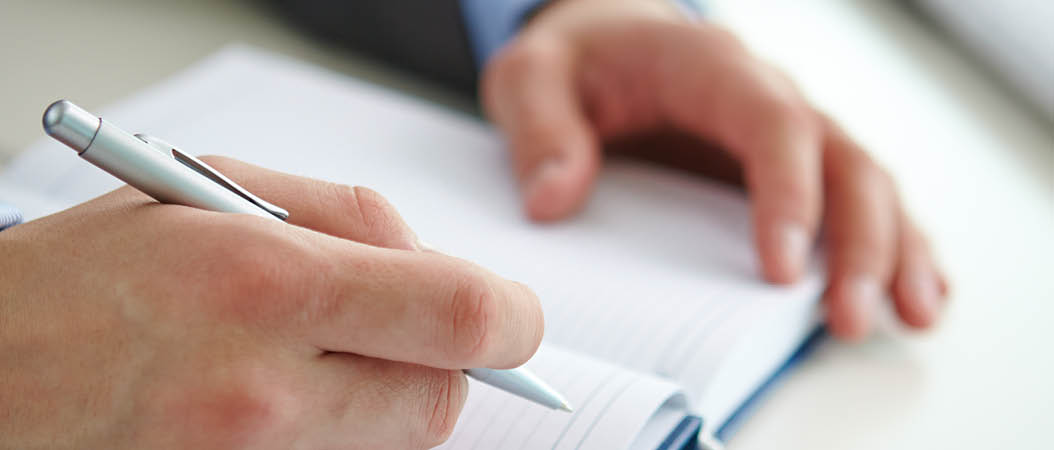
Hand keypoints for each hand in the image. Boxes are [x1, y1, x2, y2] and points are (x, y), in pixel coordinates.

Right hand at [0, 157, 542, 448]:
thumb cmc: (78, 276)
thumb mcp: (209, 194)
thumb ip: (347, 217)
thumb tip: (436, 260)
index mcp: (265, 282)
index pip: (461, 317)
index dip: (512, 319)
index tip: (513, 317)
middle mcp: (259, 388)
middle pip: (438, 400)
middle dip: (441, 363)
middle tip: (399, 329)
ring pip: (391, 443)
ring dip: (384, 398)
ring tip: (310, 356)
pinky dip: (335, 435)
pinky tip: (277, 396)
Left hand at [481, 0, 946, 338]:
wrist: (604, 42)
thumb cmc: (574, 60)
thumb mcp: (531, 76)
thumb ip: (540, 128)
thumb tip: (554, 200)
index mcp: (709, 66)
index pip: (771, 123)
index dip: (788, 194)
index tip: (780, 270)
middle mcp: (766, 96)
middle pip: (842, 160)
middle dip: (860, 242)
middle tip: (847, 318)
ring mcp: (787, 133)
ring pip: (865, 182)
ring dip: (893, 251)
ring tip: (909, 317)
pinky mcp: (789, 169)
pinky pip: (854, 201)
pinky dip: (890, 246)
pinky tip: (911, 296)